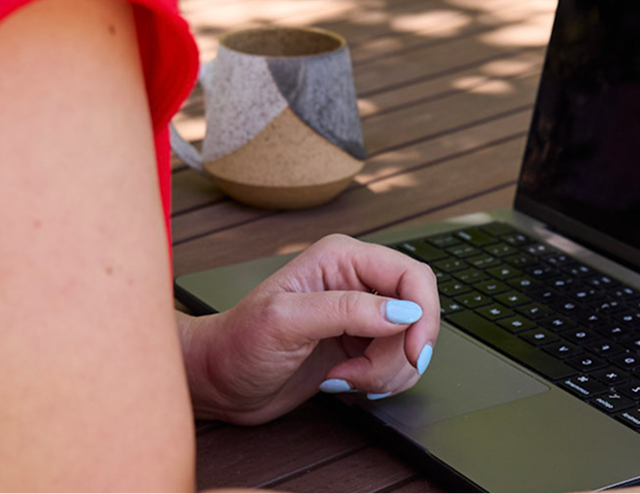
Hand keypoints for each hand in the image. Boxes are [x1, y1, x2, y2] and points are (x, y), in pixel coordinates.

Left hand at [180, 234, 439, 424]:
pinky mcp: (360, 346)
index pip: (412, 276)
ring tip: (341, 379)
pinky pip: (397, 364)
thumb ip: (346, 311)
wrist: (217, 382)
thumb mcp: (286, 322)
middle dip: (399, 353)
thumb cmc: (237, 344)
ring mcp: (361, 315)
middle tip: (362, 376)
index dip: (423, 315)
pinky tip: (341, 382)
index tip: (412, 353)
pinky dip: (380, 382)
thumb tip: (403, 312)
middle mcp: (356, 281)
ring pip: (410, 343)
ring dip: (386, 373)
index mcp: (342, 258)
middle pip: (417, 314)